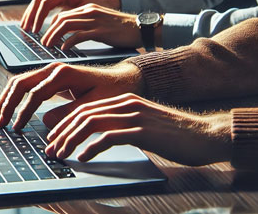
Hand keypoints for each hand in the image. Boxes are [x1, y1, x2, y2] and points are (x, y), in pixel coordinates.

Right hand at [0, 62, 143, 130]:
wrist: (124, 79)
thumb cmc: (112, 91)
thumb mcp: (92, 105)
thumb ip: (68, 113)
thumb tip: (45, 122)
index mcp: (63, 73)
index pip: (35, 93)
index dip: (24, 111)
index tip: (18, 127)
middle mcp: (54, 69)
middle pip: (21, 83)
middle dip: (7, 103)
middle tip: (0, 121)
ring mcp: (51, 72)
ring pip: (20, 82)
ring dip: (8, 99)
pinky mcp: (52, 78)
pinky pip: (28, 85)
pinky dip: (16, 97)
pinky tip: (11, 109)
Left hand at [39, 3, 140, 49]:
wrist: (140, 28)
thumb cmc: (119, 29)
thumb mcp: (98, 22)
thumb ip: (84, 25)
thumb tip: (68, 35)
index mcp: (87, 8)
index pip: (62, 14)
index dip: (50, 25)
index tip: (45, 35)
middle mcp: (89, 11)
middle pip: (60, 18)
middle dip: (48, 31)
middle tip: (43, 43)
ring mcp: (95, 20)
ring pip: (66, 25)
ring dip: (54, 36)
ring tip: (49, 46)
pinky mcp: (101, 31)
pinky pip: (79, 35)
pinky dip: (69, 42)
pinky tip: (64, 49)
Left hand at [44, 93, 230, 165]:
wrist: (206, 134)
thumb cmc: (175, 134)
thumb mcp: (143, 124)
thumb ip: (121, 126)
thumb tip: (97, 138)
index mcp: (124, 100)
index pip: (85, 108)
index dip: (65, 124)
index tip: (54, 138)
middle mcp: (126, 104)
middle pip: (83, 114)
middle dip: (62, 132)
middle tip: (51, 149)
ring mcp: (134, 116)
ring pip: (91, 123)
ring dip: (71, 139)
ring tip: (61, 153)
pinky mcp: (142, 131)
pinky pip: (108, 137)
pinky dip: (91, 147)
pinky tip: (83, 157)